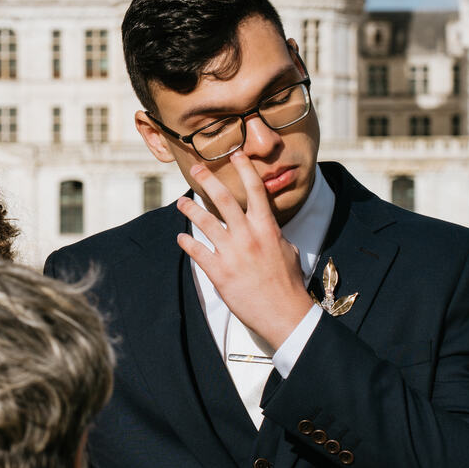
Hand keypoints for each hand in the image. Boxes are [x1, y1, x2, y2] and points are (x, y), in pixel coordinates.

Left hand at [175, 152, 314, 349]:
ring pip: (204, 222)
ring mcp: (232, 253)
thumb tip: (267, 226)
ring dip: (190, 209)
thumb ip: (273, 234)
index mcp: (267, 228)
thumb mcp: (287, 250)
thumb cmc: (288, 283)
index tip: (236, 154)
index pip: (255, 190)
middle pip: (224, 199)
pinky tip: (182, 238)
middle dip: (207, 180)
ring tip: (180, 202)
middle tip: (195, 169)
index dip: (244, 169)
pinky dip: (187, 242)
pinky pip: (197, 251)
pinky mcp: (219, 272)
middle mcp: (248, 235)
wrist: (284, 313)